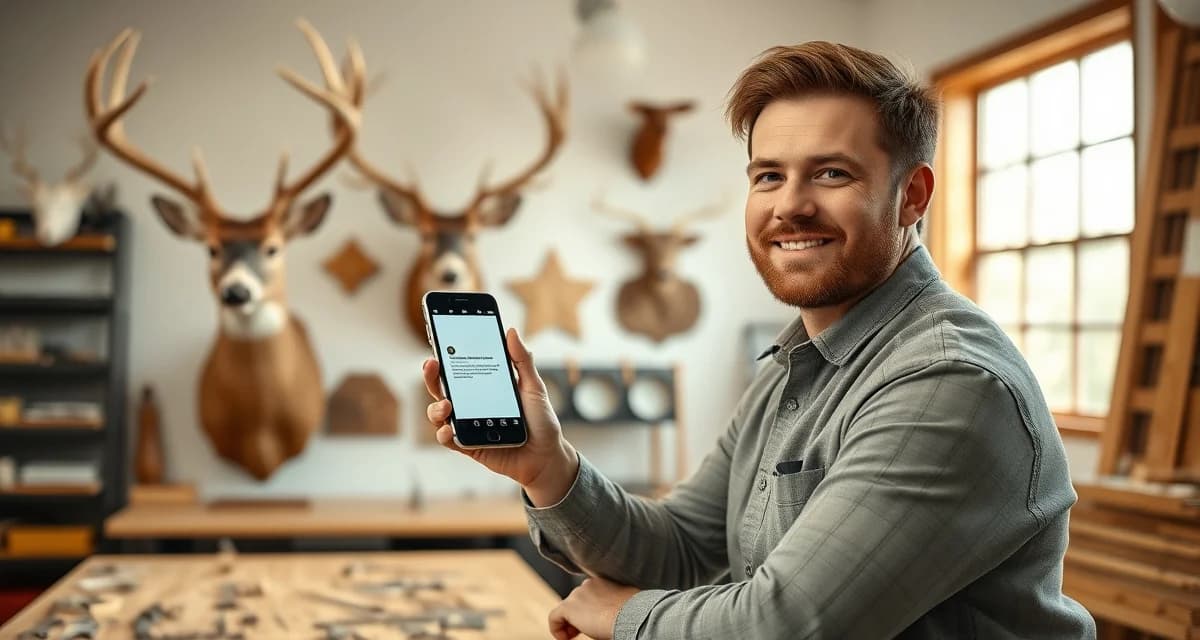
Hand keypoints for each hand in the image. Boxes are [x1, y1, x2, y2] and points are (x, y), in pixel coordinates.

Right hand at [423, 327, 578, 504]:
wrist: (547, 456)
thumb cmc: (541, 421)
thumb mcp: (534, 387)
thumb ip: (522, 360)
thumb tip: (510, 331)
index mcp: (483, 387)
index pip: (459, 369)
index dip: (446, 357)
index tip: (440, 342)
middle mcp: (471, 405)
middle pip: (442, 388)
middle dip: (432, 376)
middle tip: (432, 364)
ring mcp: (467, 425)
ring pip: (439, 414)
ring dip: (436, 407)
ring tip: (447, 405)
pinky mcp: (468, 446)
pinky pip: (448, 439)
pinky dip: (443, 434)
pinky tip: (448, 429)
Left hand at [549, 575, 639, 639]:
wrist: (631, 615)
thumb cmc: (634, 614)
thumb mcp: (624, 607)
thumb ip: (614, 607)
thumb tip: (610, 620)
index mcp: (603, 581)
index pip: (589, 595)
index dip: (588, 611)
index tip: (594, 624)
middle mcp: (588, 584)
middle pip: (576, 602)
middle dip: (578, 618)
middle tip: (584, 633)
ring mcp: (577, 594)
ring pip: (565, 610)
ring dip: (570, 625)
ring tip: (577, 637)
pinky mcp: (568, 606)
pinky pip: (554, 618)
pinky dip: (557, 630)